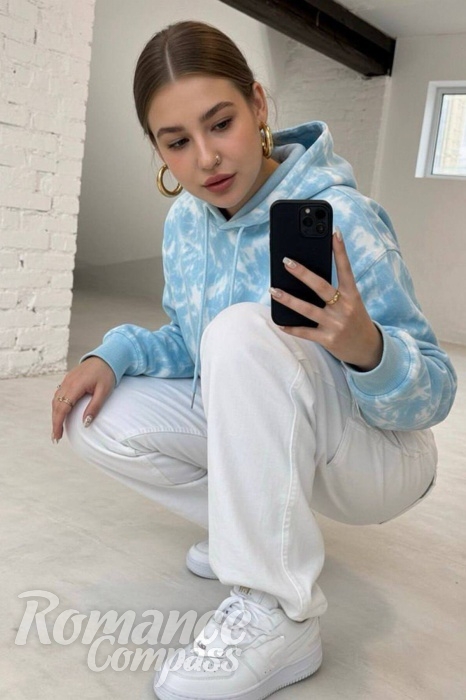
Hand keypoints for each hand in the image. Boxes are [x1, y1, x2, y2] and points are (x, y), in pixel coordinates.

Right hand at [51, 356, 115, 442]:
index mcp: (75, 386)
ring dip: (55, 414)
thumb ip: (94, 407)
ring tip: (57, 428)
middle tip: (56, 437)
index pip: (62, 408)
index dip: (58, 423)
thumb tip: (85, 423)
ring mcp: (66, 380)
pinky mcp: (68, 379)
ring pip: (56, 400)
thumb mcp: (104, 391)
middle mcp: (67, 382)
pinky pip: (59, 394)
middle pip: (56, 405)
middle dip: (55, 422)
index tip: (57, 436)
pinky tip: (61, 412)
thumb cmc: (107, 373)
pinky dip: (58, 405)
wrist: (107, 357)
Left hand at [269, 230, 382, 369]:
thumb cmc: (355, 320)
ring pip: (307, 310)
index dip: (340, 251)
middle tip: (287, 262)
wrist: (368, 349)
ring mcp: (335, 324)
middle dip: (302, 273)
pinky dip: (291, 328)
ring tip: (274, 290)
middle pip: (320, 287)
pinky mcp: (328, 339)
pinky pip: (305, 332)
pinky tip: (280, 323)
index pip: (346, 269)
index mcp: (352, 295)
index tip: (334, 233)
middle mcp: (344, 308)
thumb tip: (309, 277)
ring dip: (288, 299)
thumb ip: (336, 292)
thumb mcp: (352, 303)